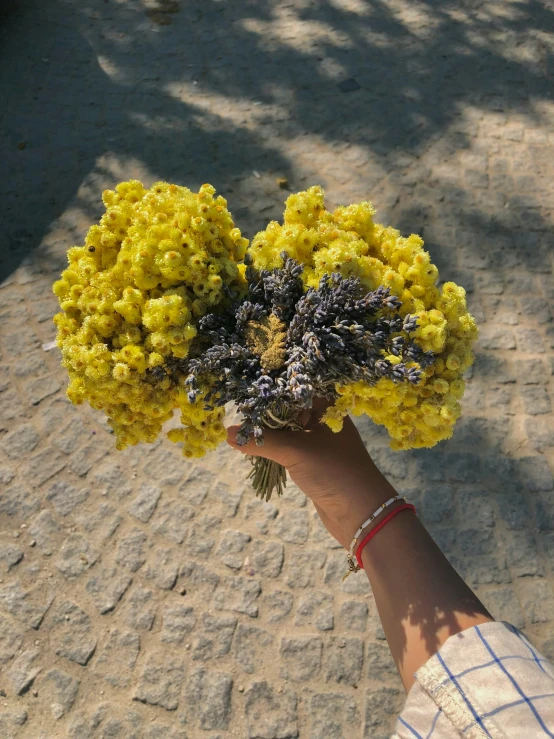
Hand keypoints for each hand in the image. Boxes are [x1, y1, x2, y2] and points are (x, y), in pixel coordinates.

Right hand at [227, 399, 396, 548]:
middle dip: (265, 413)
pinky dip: (273, 448)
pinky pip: (289, 448)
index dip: (271, 390)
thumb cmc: (335, 472)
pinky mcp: (314, 461)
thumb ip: (262, 441)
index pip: (295, 389)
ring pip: (287, 430)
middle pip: (288, 409)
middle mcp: (324, 420)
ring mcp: (320, 441)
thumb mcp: (295, 451)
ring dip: (268, 433)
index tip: (245, 392)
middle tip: (239, 413)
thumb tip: (228, 433)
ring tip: (242, 431)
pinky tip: (255, 449)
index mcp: (328, 407)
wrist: (362, 513)